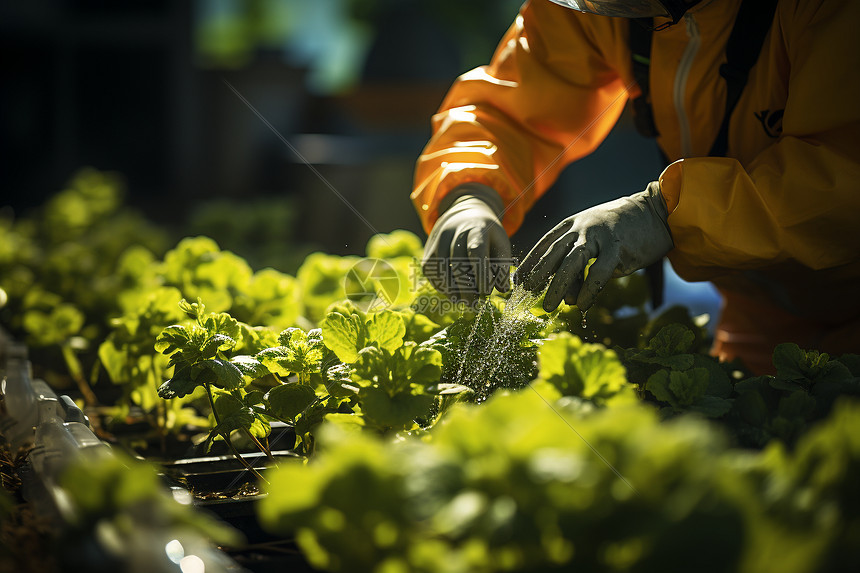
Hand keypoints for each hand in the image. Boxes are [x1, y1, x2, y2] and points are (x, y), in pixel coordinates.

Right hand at [422, 184, 511, 301]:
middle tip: (475, 305)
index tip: (486, 291)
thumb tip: (503, 289)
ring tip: (465, 301)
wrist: (463, 216)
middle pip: (457, 264)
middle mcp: (453, 232)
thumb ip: (502, 266)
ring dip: (453, 291)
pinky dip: (443, 287)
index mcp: (476, 228)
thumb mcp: (500, 244)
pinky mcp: (428, 253)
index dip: (480, 273)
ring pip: (441, 272)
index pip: (476, 251)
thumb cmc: (486, 236)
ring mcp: (437, 242)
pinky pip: (433, 275)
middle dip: (466, 288)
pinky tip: (454, 293)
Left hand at [514, 181, 672, 311]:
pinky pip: (599, 271)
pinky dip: (589, 290)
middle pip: (553, 253)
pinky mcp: (619, 246)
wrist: (656, 212)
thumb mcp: (594, 242)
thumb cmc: (623, 231)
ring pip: (572, 262)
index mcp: (572, 224)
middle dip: (538, 274)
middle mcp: (582, 227)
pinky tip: (581, 305)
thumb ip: (580, 266)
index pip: (545, 243)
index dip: (530, 262)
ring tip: (548, 307)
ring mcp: (599, 235)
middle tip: (527, 293)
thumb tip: (567, 298)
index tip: (518, 280)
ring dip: (558, 286)